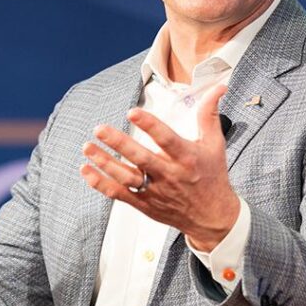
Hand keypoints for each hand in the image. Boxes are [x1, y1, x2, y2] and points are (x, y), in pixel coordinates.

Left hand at [80, 83, 239, 250]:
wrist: (212, 217)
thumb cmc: (212, 176)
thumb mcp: (215, 144)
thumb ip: (210, 114)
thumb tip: (218, 87)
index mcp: (187, 157)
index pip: (166, 139)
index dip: (149, 125)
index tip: (133, 112)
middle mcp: (170, 175)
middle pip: (141, 158)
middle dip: (119, 144)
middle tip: (100, 129)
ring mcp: (156, 191)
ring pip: (126, 177)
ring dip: (105, 163)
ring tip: (88, 147)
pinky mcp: (145, 204)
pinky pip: (120, 194)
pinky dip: (101, 183)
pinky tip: (87, 170)